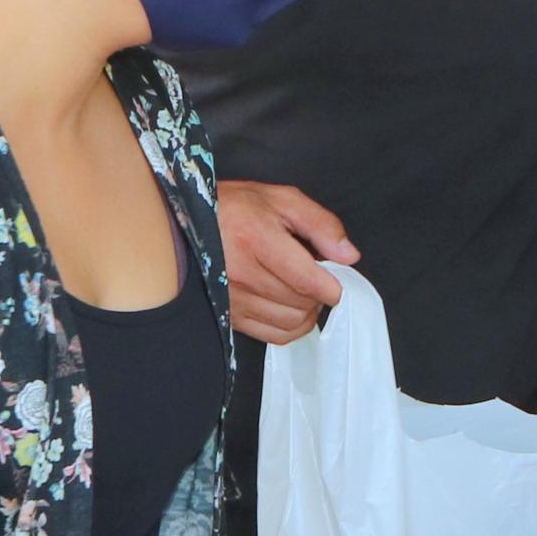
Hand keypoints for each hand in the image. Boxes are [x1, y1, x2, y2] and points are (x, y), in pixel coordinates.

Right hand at [218, 180, 355, 344]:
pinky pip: (274, 336)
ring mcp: (233, 298)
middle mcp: (241, 273)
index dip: (332, 285)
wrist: (187, 223)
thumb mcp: (281, 199)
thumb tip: (349, 255)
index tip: (336, 279)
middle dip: (320, 294)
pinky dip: (292, 327)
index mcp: (256, 238)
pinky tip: (292, 308)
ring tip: (304, 290)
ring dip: (308, 310)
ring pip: (291, 322)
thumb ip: (321, 224)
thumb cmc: (235, 208)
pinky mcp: (230, 315)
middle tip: (318, 277)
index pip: (307, 279)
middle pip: (302, 303)